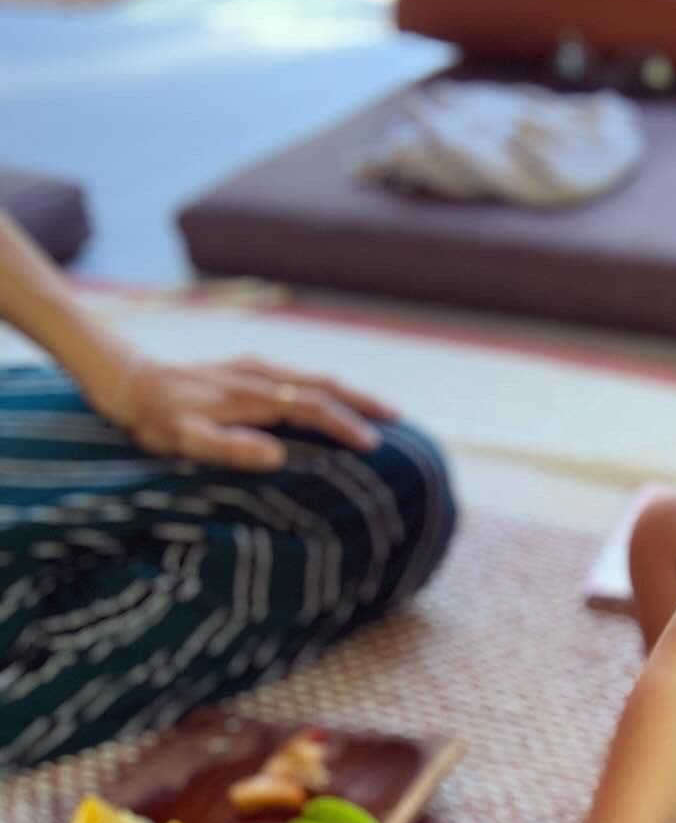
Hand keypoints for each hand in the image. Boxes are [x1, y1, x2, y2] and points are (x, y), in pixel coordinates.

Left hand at [113, 355, 397, 472]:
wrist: (130, 380)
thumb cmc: (157, 419)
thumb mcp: (185, 440)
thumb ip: (230, 447)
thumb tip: (277, 455)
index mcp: (251, 397)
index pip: (310, 407)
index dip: (343, 424)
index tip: (373, 444)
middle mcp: (259, 376)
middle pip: (323, 383)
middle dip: (362, 400)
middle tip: (398, 418)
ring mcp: (255, 369)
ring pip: (313, 376)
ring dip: (349, 391)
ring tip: (380, 408)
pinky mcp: (249, 368)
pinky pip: (299, 375)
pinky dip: (327, 386)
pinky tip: (336, 397)